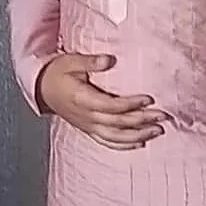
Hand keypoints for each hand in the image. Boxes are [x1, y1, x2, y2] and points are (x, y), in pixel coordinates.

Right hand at [35, 52, 168, 149]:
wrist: (42, 88)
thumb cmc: (58, 72)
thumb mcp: (71, 61)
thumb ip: (90, 62)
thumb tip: (109, 60)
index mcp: (82, 99)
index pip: (111, 105)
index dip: (130, 104)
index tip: (149, 99)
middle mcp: (86, 117)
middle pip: (118, 123)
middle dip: (142, 120)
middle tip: (163, 116)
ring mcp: (87, 126)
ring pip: (115, 136)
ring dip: (138, 135)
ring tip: (157, 131)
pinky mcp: (88, 130)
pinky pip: (107, 142)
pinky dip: (124, 145)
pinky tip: (140, 143)